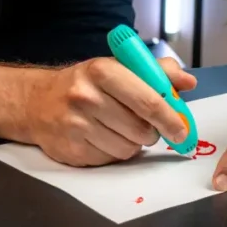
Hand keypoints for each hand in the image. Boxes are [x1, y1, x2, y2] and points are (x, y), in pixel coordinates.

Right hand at [25, 56, 196, 166]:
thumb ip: (157, 72)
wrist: (37, 102)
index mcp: (103, 70)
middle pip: (140, 129)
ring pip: (127, 148)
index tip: (182, 130)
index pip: (148, 100)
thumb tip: (188, 81)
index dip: (170, 118)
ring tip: (122, 129)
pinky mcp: (70, 149)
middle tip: (149, 127)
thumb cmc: (87, 83)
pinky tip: (104, 137)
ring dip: (133, 143)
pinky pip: (109, 159)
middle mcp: (86, 96)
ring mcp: (76, 124)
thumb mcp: (119, 67)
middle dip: (152, 132)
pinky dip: (114, 152)